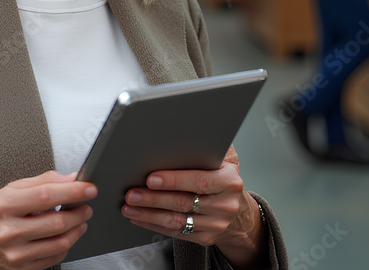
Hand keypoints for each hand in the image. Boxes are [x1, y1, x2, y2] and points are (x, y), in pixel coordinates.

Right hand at [0, 171, 95, 269]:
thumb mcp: (10, 189)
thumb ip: (42, 181)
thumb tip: (70, 178)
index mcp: (3, 205)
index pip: (47, 195)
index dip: (73, 191)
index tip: (88, 188)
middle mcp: (8, 231)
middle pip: (56, 222)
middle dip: (79, 212)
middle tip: (86, 205)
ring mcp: (15, 253)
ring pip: (59, 242)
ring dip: (77, 229)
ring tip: (80, 220)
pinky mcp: (21, 269)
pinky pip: (54, 258)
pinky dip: (65, 245)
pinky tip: (65, 235)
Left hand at [120, 146, 264, 266]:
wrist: (238, 210)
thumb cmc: (223, 177)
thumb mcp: (224, 159)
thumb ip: (208, 146)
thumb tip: (185, 131)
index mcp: (229, 181)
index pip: (199, 181)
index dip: (173, 180)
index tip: (150, 178)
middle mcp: (225, 205)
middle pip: (183, 202)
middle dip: (153, 198)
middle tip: (132, 194)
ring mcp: (216, 224)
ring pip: (176, 221)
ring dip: (148, 214)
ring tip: (130, 207)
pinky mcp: (206, 237)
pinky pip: (176, 233)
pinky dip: (153, 225)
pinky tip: (140, 218)